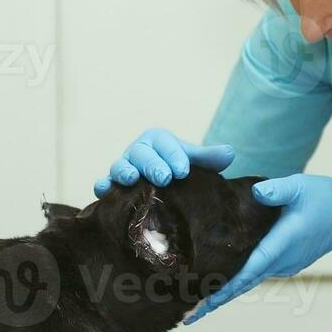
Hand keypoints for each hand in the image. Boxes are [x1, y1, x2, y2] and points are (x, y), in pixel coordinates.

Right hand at [93, 128, 235, 196]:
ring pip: (119, 166)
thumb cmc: (178, 169)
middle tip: (165, 178)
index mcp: (158, 141)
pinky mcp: (112, 186)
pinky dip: (102, 186)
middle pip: (141, 153)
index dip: (173, 155)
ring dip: (124, 171)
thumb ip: (209, 158)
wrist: (164, 187)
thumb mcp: (193, 162)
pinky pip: (103, 183)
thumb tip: (229, 154)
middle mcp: (138, 152)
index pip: (164, 143)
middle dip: (152, 164)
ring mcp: (123, 168)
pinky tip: (104, 191)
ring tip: (132, 179)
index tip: (184, 170)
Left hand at [186, 174, 331, 322]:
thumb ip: (278, 190)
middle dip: (214, 299)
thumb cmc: (326, 200)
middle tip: (186, 312)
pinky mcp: (284, 261)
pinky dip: (238, 277)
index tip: (201, 305)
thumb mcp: (301, 187)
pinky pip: (256, 271)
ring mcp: (282, 265)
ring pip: (248, 279)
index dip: (222, 290)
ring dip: (224, 288)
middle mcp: (279, 262)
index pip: (246, 273)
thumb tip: (257, 192)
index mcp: (280, 246)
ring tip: (195, 295)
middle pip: (241, 285)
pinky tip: (220, 274)